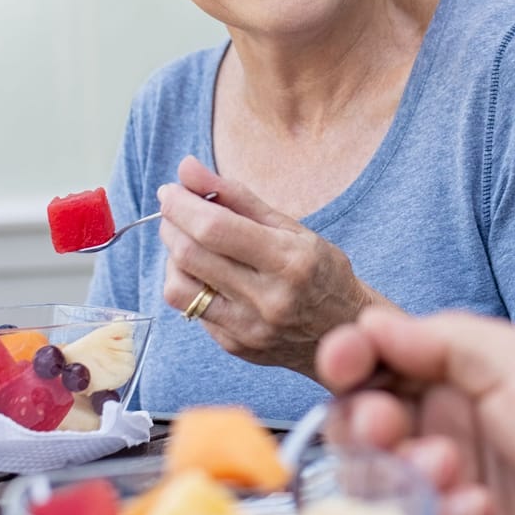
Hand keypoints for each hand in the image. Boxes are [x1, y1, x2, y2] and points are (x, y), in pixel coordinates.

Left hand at [159, 155, 393, 376]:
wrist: (344, 331)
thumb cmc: (320, 271)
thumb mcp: (291, 227)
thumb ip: (236, 195)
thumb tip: (187, 168)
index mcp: (289, 261)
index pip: (215, 229)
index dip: (182, 205)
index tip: (169, 189)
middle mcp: (268, 299)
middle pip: (190, 255)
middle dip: (170, 224)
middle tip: (172, 208)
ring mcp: (249, 328)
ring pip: (178, 288)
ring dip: (171, 256)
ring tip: (185, 240)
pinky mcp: (235, 346)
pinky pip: (191, 309)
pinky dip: (187, 282)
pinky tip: (204, 272)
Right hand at [316, 308, 514, 514]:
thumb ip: (443, 340)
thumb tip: (373, 324)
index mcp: (462, 384)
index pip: (379, 368)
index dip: (351, 362)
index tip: (344, 361)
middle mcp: (447, 438)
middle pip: (360, 430)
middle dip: (365, 424)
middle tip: (389, 427)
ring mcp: (447, 499)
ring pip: (373, 490)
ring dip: (399, 477)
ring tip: (450, 473)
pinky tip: (475, 514)